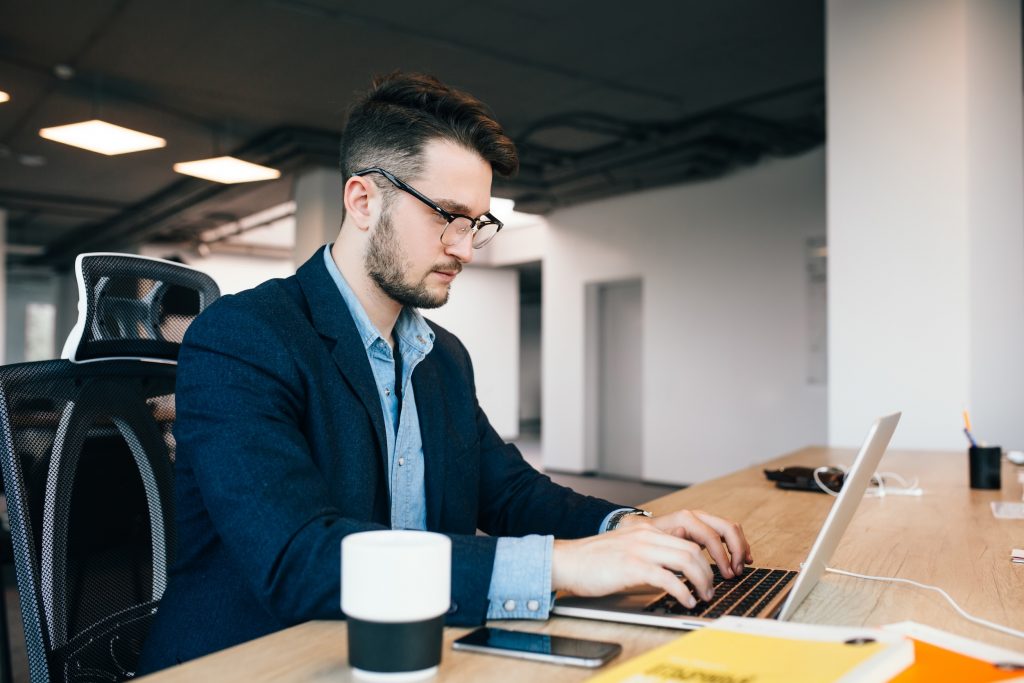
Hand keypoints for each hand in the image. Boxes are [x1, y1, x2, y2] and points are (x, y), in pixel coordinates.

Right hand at [551, 524, 714, 608]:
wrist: (566, 561)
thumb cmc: (592, 560)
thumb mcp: (626, 547)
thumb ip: (650, 550)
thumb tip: (675, 567)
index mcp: (647, 530)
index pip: (689, 537)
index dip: (706, 557)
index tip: (710, 573)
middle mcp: (646, 536)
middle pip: (693, 549)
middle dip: (709, 571)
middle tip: (710, 589)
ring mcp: (640, 550)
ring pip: (687, 560)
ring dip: (701, 581)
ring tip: (702, 596)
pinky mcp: (632, 567)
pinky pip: (669, 579)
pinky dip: (684, 592)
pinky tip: (686, 600)